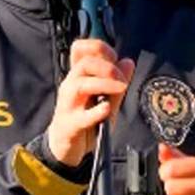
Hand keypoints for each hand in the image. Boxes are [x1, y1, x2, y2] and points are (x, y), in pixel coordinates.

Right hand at [46, 39, 134, 166]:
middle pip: (84, 63)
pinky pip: (81, 116)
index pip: (80, 49)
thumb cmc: (87, 120)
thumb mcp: (106, 100)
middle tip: (123, 80)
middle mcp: (70, 85)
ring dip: (104, 84)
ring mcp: (68, 104)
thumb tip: (128, 61)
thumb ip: (117, 82)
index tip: (114, 57)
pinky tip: (106, 109)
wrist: (66, 146)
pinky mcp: (69, 124)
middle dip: (107, 67)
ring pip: (81, 85)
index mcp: (78, 76)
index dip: (99, 47)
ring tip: (121, 88)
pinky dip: (95, 112)